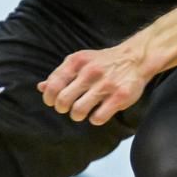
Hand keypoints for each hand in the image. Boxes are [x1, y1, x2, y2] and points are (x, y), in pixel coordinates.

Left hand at [39, 42, 155, 125]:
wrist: (135, 57)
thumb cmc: (103, 62)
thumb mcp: (80, 62)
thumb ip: (60, 75)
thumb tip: (41, 87)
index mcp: (77, 61)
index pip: (53, 85)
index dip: (49, 98)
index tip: (54, 102)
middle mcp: (90, 71)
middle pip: (63, 101)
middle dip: (62, 109)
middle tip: (68, 108)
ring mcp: (106, 84)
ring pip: (78, 111)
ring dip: (77, 116)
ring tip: (82, 112)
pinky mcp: (120, 96)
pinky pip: (98, 117)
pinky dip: (95, 119)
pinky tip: (98, 113)